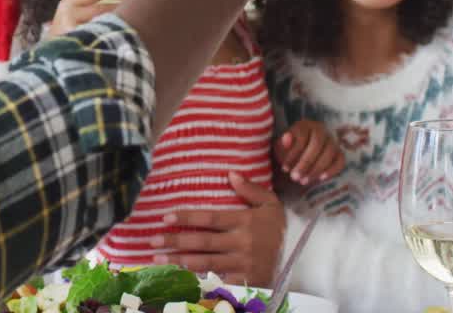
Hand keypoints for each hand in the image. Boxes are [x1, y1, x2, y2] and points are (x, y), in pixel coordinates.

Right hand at [45, 0, 130, 36]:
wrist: (54, 54)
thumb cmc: (70, 30)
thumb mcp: (73, 11)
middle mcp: (68, 4)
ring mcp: (71, 19)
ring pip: (103, 8)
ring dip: (121, 9)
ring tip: (132, 13)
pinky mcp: (77, 33)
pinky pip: (102, 25)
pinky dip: (115, 25)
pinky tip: (122, 28)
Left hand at [150, 172, 285, 285]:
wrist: (300, 255)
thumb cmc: (277, 227)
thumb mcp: (270, 203)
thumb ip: (250, 189)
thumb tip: (230, 173)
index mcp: (244, 221)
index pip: (210, 218)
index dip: (187, 217)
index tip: (165, 217)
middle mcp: (241, 243)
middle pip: (202, 242)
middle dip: (175, 241)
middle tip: (152, 241)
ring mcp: (242, 264)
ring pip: (206, 262)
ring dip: (179, 262)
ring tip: (157, 259)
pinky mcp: (245, 280)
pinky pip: (218, 280)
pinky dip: (198, 279)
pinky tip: (180, 277)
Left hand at [274, 120, 344, 185]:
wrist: (298, 155)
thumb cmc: (288, 150)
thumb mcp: (280, 147)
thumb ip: (282, 143)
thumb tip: (286, 137)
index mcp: (305, 125)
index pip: (302, 136)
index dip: (293, 154)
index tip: (284, 169)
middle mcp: (321, 130)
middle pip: (317, 144)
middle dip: (305, 163)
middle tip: (295, 177)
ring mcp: (332, 141)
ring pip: (329, 153)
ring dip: (316, 169)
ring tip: (303, 181)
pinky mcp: (339, 152)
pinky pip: (340, 160)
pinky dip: (332, 170)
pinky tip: (320, 179)